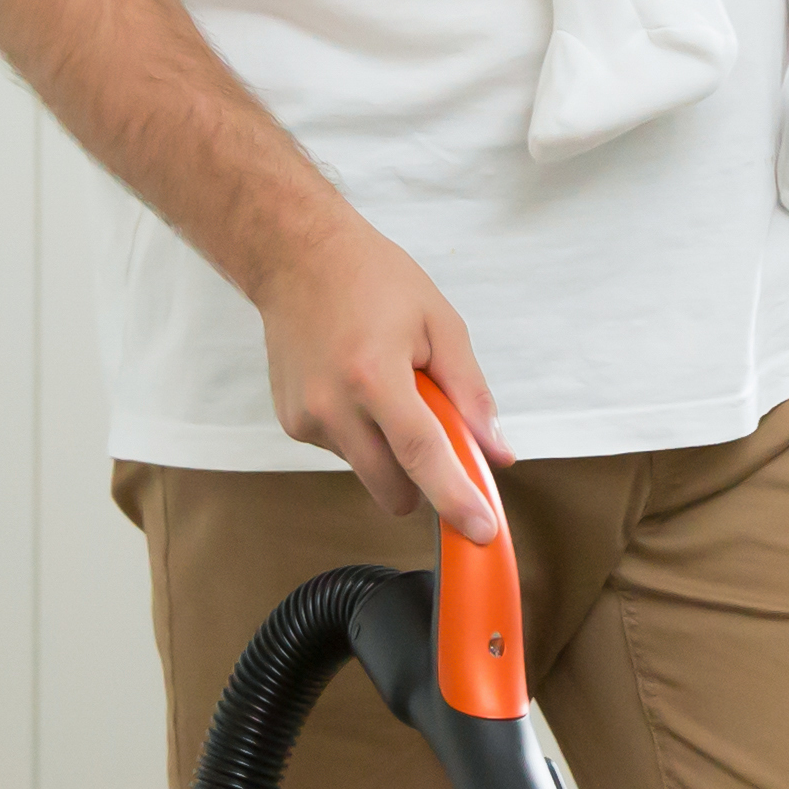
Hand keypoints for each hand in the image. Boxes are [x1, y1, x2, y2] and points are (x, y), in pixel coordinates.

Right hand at [252, 206, 505, 539]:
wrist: (296, 257)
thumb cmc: (371, 279)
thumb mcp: (439, 323)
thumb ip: (471, 393)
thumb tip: (497, 451)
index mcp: (374, 375)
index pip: (421, 455)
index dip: (455, 498)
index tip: (481, 532)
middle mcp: (333, 405)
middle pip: (393, 487)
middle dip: (425, 480)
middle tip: (437, 432)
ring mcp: (305, 419)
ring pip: (368, 472)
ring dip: (389, 451)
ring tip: (385, 386)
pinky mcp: (291, 425)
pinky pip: (344, 453)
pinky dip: (361, 435)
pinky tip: (355, 387)